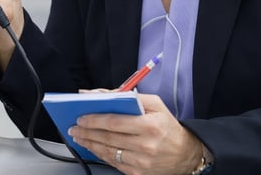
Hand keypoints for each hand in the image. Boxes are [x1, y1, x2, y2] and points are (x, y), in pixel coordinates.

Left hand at [68, 94, 203, 173]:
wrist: (186, 154)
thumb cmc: (167, 126)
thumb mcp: (154, 104)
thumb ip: (127, 96)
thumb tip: (100, 95)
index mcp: (149, 126)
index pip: (114, 122)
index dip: (94, 120)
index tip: (81, 117)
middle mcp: (146, 146)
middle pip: (107, 138)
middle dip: (86, 132)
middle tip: (74, 127)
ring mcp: (142, 162)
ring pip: (108, 152)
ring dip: (89, 144)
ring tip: (79, 137)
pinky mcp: (139, 173)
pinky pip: (114, 163)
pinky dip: (100, 154)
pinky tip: (92, 147)